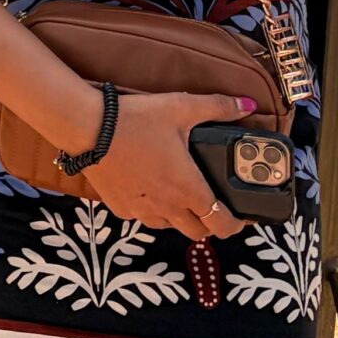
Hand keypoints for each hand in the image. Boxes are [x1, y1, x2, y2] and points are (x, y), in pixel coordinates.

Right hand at [79, 91, 259, 238]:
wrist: (90, 129)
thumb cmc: (137, 119)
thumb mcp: (181, 107)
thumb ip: (218, 107)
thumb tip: (247, 104)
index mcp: (188, 188)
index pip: (221, 223)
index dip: (236, 224)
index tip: (242, 217)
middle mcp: (168, 207)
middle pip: (198, 232)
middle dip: (210, 223)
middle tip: (214, 205)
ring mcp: (143, 211)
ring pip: (171, 227)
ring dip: (181, 218)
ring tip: (182, 196)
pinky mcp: (122, 209)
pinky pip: (145, 218)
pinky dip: (154, 211)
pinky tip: (151, 190)